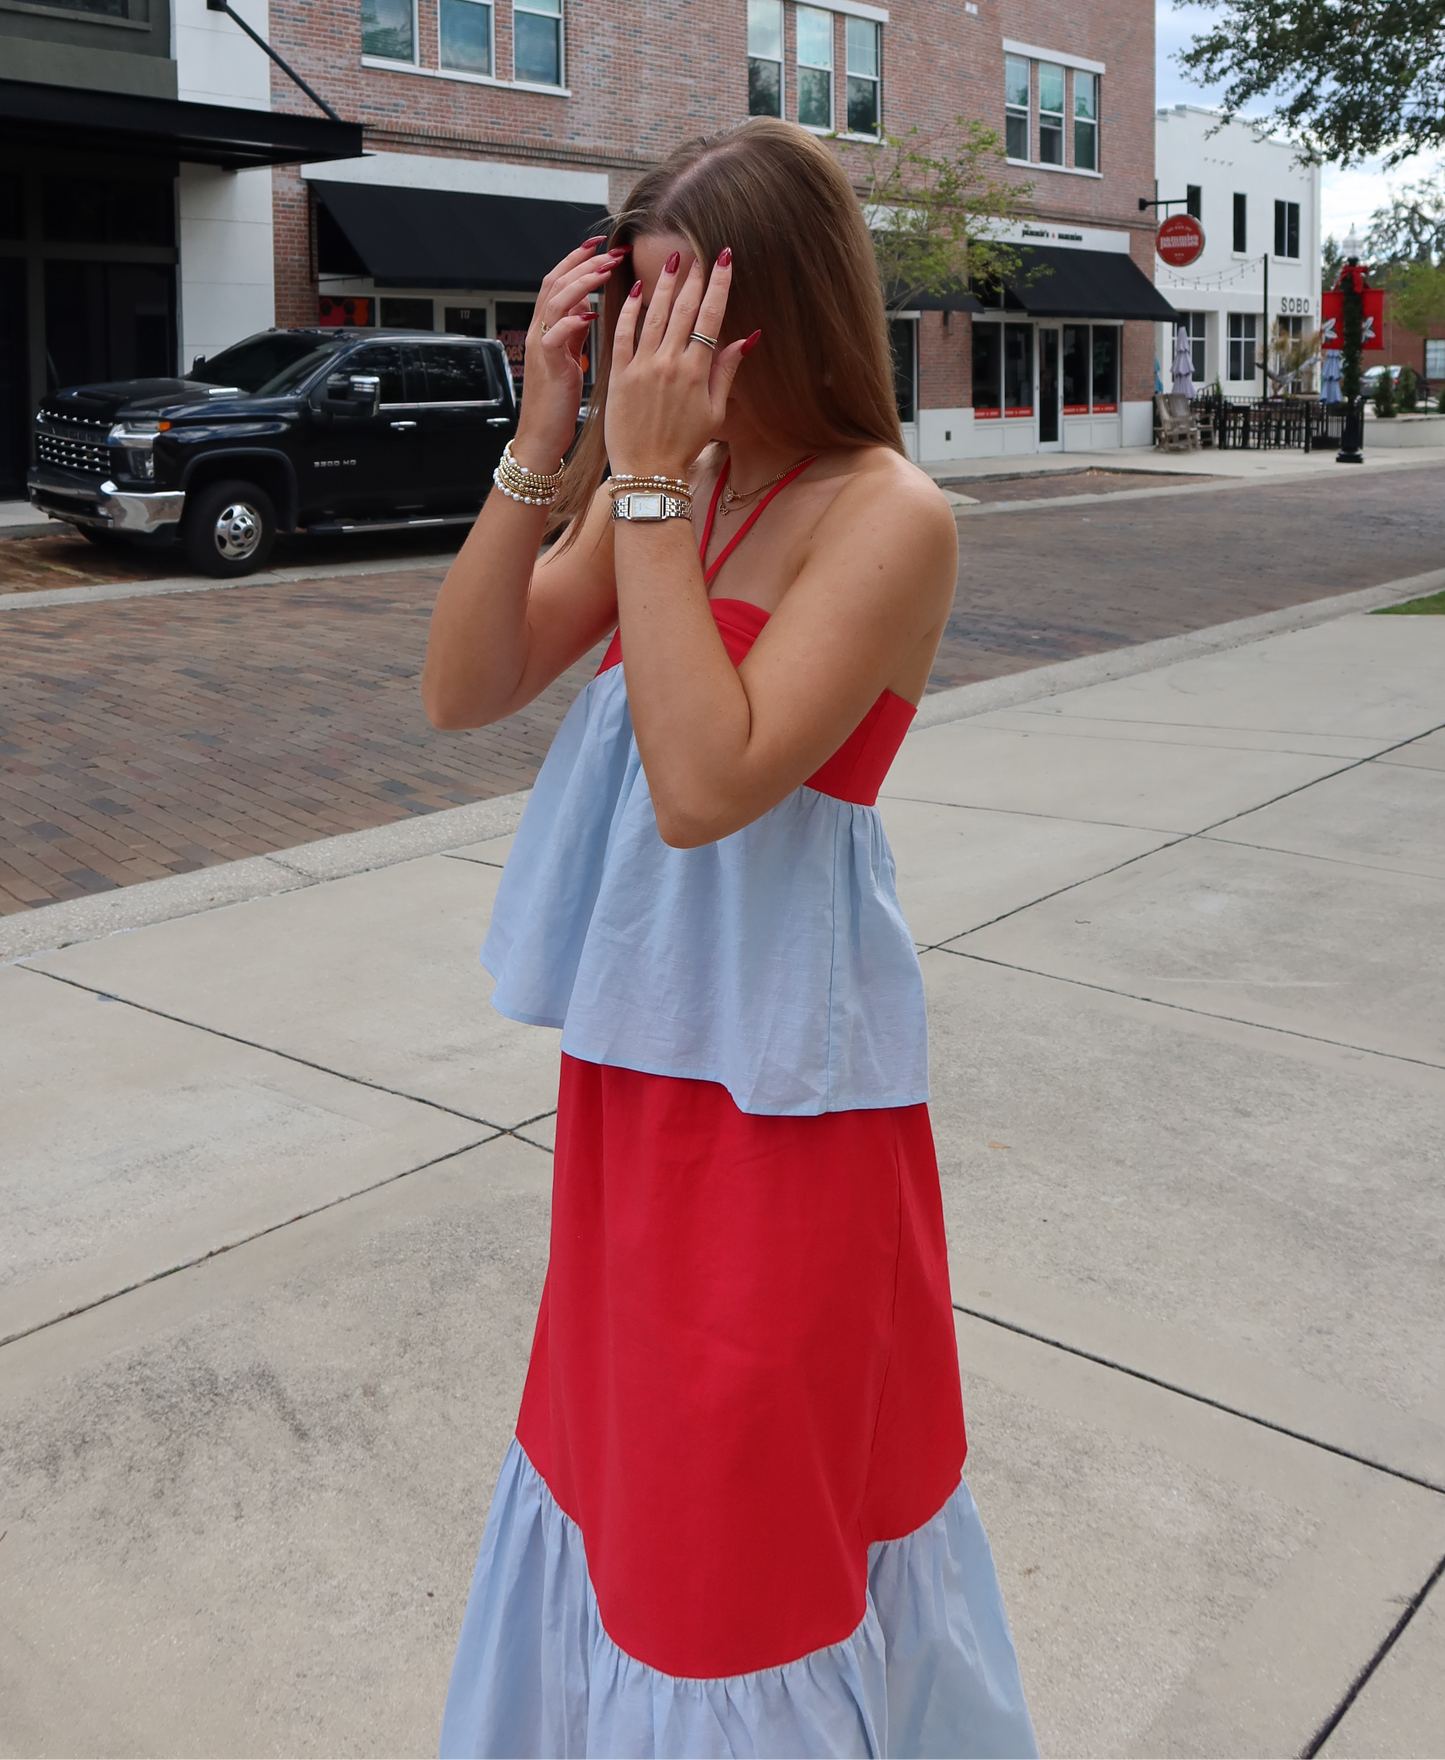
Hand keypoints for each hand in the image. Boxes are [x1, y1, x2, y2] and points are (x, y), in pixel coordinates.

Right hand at [512, 237, 625, 473]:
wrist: (541, 436)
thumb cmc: (559, 400)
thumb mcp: (569, 356)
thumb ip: (575, 329)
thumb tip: (589, 304)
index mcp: (546, 326)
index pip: (558, 279)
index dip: (577, 258)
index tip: (603, 244)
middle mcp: (539, 331)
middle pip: (557, 282)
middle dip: (585, 262)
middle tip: (613, 251)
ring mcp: (541, 347)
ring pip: (555, 301)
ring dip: (583, 282)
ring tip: (607, 271)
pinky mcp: (547, 366)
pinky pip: (554, 335)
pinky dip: (573, 321)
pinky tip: (593, 315)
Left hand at [604, 248, 758, 478]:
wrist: (648, 470)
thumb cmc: (683, 445)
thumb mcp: (714, 412)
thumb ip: (726, 371)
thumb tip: (747, 338)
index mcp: (696, 372)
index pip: (711, 317)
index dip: (719, 284)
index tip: (725, 259)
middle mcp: (670, 363)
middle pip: (684, 310)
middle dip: (694, 277)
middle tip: (698, 251)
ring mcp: (642, 367)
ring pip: (655, 315)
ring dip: (665, 285)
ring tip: (673, 262)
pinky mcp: (619, 374)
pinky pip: (622, 334)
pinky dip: (629, 310)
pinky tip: (636, 289)